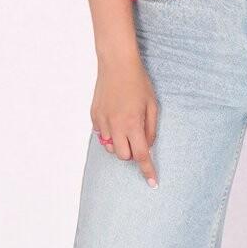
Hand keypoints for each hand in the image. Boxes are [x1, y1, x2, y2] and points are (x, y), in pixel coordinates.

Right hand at [91, 52, 160, 185]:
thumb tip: (147, 146)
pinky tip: (115, 119)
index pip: (141, 155)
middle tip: (137, 139)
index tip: (152, 183)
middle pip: (123, 156)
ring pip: (110, 147)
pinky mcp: (94, 116)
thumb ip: (151, 129)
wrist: (116, 64)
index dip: (147, 171)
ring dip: (120, 144)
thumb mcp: (152, 105)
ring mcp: (102, 121)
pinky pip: (101, 135)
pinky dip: (110, 134)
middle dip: (131, 153)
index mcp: (133, 123)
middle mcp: (116, 125)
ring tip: (125, 125)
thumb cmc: (138, 82)